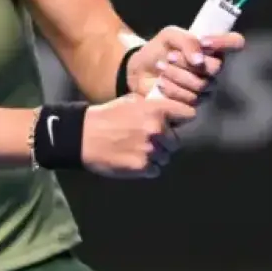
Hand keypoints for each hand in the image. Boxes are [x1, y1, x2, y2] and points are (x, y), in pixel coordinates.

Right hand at [81, 96, 196, 178]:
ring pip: (166, 157)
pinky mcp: (142, 167)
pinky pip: (155, 169)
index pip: (188, 114)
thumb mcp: (131, 101)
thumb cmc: (107, 116)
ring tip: (138, 151)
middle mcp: (157, 130)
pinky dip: (147, 167)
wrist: (83, 137)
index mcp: (156, 110)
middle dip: (165, 141)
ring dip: (156, 156)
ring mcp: (151, 150)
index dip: (181, 119)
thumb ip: (152, 105)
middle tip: (148, 140)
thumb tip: (169, 110)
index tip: (175, 123)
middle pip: (176, 141)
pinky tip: (133, 160)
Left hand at [126, 27, 245, 103]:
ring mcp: (206, 88)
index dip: (224, 42)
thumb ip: (187, 40)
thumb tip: (199, 60)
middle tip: (170, 56)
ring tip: (160, 67)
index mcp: (212, 48)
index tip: (203, 42)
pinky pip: (191, 99)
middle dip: (188, 62)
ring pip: (202, 85)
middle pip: (216, 68)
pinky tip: (161, 83)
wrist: (139, 70)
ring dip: (176, 74)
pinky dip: (172, 89)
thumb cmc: (158, 50)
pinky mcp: (194, 105)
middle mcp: (214, 69)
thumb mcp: (169, 35)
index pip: (235, 42)